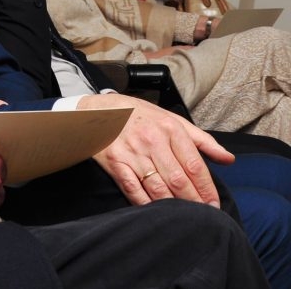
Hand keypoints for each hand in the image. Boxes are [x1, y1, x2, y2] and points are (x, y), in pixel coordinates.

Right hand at [79, 94, 231, 206]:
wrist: (100, 111)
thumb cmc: (139, 116)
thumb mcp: (172, 120)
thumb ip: (202, 140)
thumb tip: (228, 159)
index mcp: (170, 129)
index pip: (194, 165)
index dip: (207, 188)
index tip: (214, 203)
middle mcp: (152, 140)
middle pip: (178, 179)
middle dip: (194, 201)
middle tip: (204, 215)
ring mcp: (132, 153)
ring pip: (158, 187)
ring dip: (174, 206)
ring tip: (185, 217)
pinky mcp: (115, 163)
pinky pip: (134, 189)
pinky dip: (146, 204)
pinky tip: (157, 212)